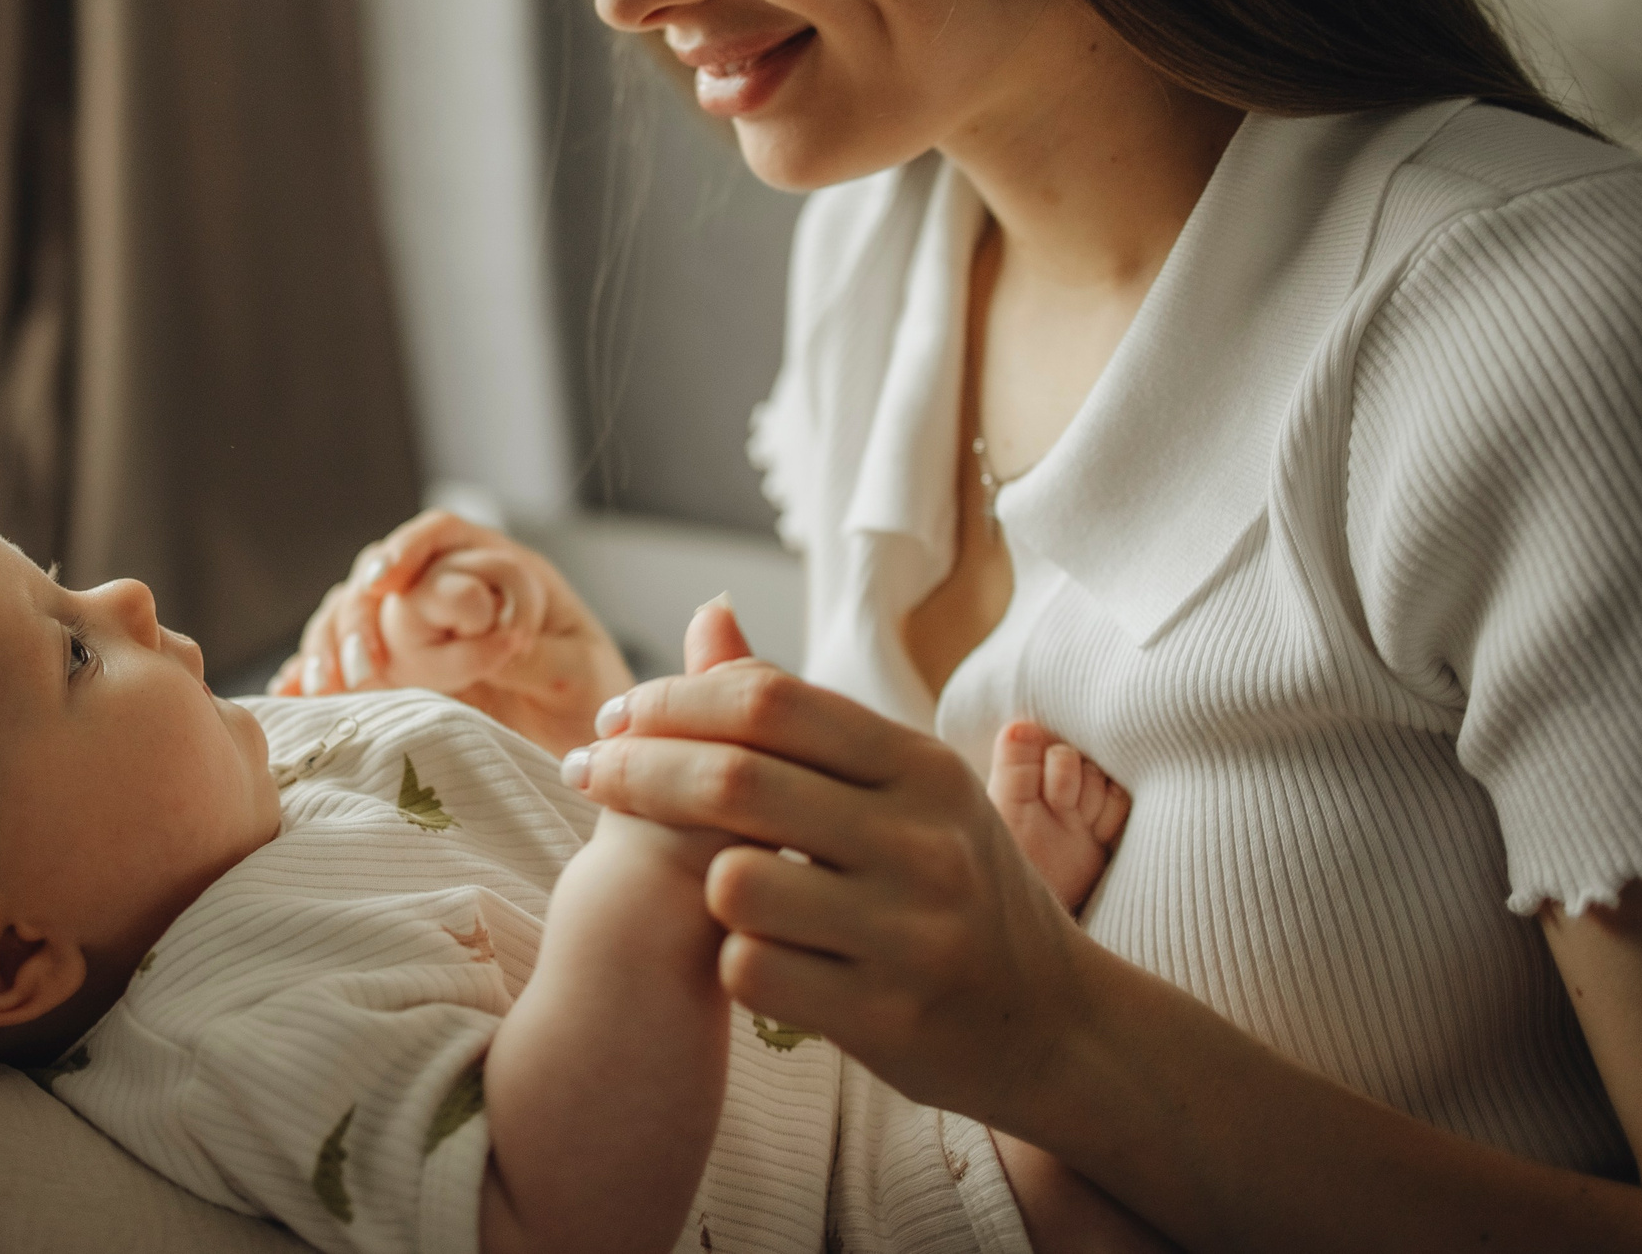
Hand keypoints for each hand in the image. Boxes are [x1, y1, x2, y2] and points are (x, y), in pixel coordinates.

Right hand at [268, 510, 630, 753]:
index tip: (384, 579)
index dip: (408, 548)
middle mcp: (451, 595)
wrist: (588, 752)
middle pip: (383, 578)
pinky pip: (344, 665)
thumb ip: (533, 653)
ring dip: (331, 644)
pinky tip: (291, 694)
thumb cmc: (593, 699)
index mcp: (500, 572)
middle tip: (362, 664)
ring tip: (326, 684)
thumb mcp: (580, 674)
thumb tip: (484, 638)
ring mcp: (419, 635)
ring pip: (352, 616)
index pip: (442, 535)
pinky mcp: (399, 677)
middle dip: (361, 614)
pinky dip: (313, 676)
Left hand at [561, 603, 1091, 1129]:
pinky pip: (749, 972)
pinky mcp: (886, 1017)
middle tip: (586, 772)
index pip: (767, 700)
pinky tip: (763, 959)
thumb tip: (708, 616)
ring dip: (701, 885)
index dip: (671, 701)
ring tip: (724, 893)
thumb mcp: (906, 786)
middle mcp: (923, 841)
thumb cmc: (955, 884)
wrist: (1055, 1024)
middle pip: (732, 781)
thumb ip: (800, 713)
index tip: (616, 717)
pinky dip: (735, 962)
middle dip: (634, 771)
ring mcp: (909, 933)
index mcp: (921, 766)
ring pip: (731, 885)